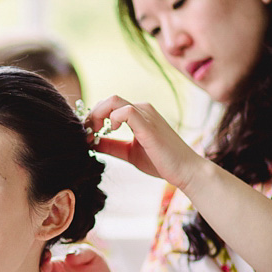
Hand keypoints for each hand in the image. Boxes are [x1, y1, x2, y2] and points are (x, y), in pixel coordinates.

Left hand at [86, 95, 204, 191]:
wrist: (185, 171)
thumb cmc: (161, 162)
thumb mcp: (128, 152)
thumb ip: (111, 145)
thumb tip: (90, 142)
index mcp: (138, 114)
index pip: (109, 106)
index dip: (93, 118)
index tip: (86, 135)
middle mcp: (142, 109)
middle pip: (108, 100)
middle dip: (91, 116)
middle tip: (87, 134)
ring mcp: (146, 115)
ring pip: (113, 101)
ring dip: (97, 115)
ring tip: (95, 133)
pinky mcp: (148, 124)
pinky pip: (126, 110)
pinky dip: (112, 119)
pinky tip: (112, 131)